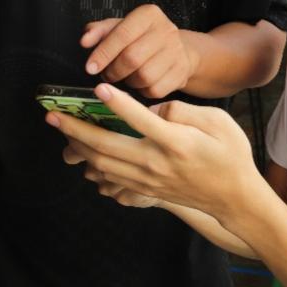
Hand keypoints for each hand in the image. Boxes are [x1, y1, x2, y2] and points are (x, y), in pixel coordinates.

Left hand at [49, 84, 259, 220]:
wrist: (234, 197)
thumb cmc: (229, 154)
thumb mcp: (218, 122)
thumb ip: (182, 110)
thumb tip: (152, 108)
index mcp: (176, 142)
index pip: (141, 120)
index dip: (118, 103)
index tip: (98, 89)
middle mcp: (156, 163)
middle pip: (107, 145)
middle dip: (76, 129)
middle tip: (53, 114)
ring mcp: (148, 180)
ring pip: (102, 164)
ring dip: (77, 145)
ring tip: (61, 129)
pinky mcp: (144, 190)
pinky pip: (109, 178)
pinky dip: (90, 164)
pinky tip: (81, 151)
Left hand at [82, 5, 200, 97]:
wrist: (177, 49)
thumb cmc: (141, 38)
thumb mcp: (119, 27)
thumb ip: (99, 31)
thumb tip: (85, 40)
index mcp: (149, 14)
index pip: (122, 34)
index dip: (103, 53)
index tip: (90, 67)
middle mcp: (166, 30)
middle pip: (132, 58)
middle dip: (113, 71)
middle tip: (106, 75)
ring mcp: (177, 52)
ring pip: (144, 77)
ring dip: (128, 82)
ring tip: (125, 77)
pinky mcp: (181, 73)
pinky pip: (155, 90)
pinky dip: (142, 91)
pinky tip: (140, 83)